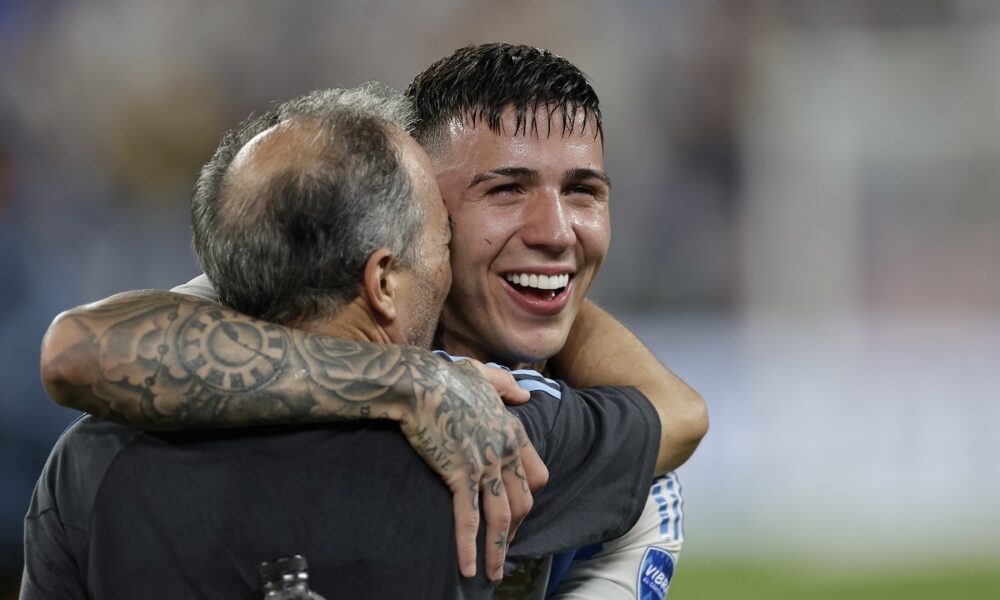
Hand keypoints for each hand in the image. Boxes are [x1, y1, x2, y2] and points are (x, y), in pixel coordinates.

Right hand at [397, 357, 546, 580]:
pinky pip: (468, 518)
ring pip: (501, 517)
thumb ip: (505, 386)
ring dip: (498, 549)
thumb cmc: (445, 377)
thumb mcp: (483, 375)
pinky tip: (466, 568)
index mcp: (511, 430)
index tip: (519, 513)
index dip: (528, 497)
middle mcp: (503, 451)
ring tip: (493, 574)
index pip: (537, 473)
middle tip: (504, 547)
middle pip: (522, 501)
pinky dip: (469, 546)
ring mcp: (483, 465)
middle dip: (516, 529)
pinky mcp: (459, 475)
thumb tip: (523, 394)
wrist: (418, 383)